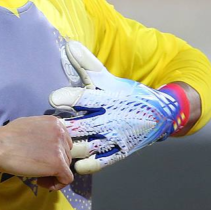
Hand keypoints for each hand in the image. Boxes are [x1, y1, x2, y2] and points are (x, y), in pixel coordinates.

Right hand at [0, 116, 73, 189]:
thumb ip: (43, 132)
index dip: (54, 153)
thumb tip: (46, 144)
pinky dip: (57, 184)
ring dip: (53, 174)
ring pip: (66, 167)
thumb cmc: (7, 137)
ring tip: (35, 175)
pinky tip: (41, 182)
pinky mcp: (58, 164)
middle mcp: (61, 133)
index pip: (64, 142)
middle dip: (53, 164)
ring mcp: (60, 148)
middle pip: (66, 155)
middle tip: (36, 168)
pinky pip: (67, 179)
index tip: (40, 159)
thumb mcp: (30, 125)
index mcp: (55, 123)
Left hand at [49, 41, 184, 173]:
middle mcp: (113, 118)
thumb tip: (69, 45)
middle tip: (49, 127)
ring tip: (56, 145)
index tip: (54, 98)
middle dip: (66, 127)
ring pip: (90, 145)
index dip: (70, 98)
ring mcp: (117, 137)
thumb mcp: (111, 78)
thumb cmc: (130, 94)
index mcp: (110, 97)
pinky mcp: (121, 152)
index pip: (88, 97)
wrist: (161, 114)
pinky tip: (76, 164)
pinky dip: (90, 164)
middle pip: (85, 125)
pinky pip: (104, 161)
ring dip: (72, 146)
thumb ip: (88, 64)